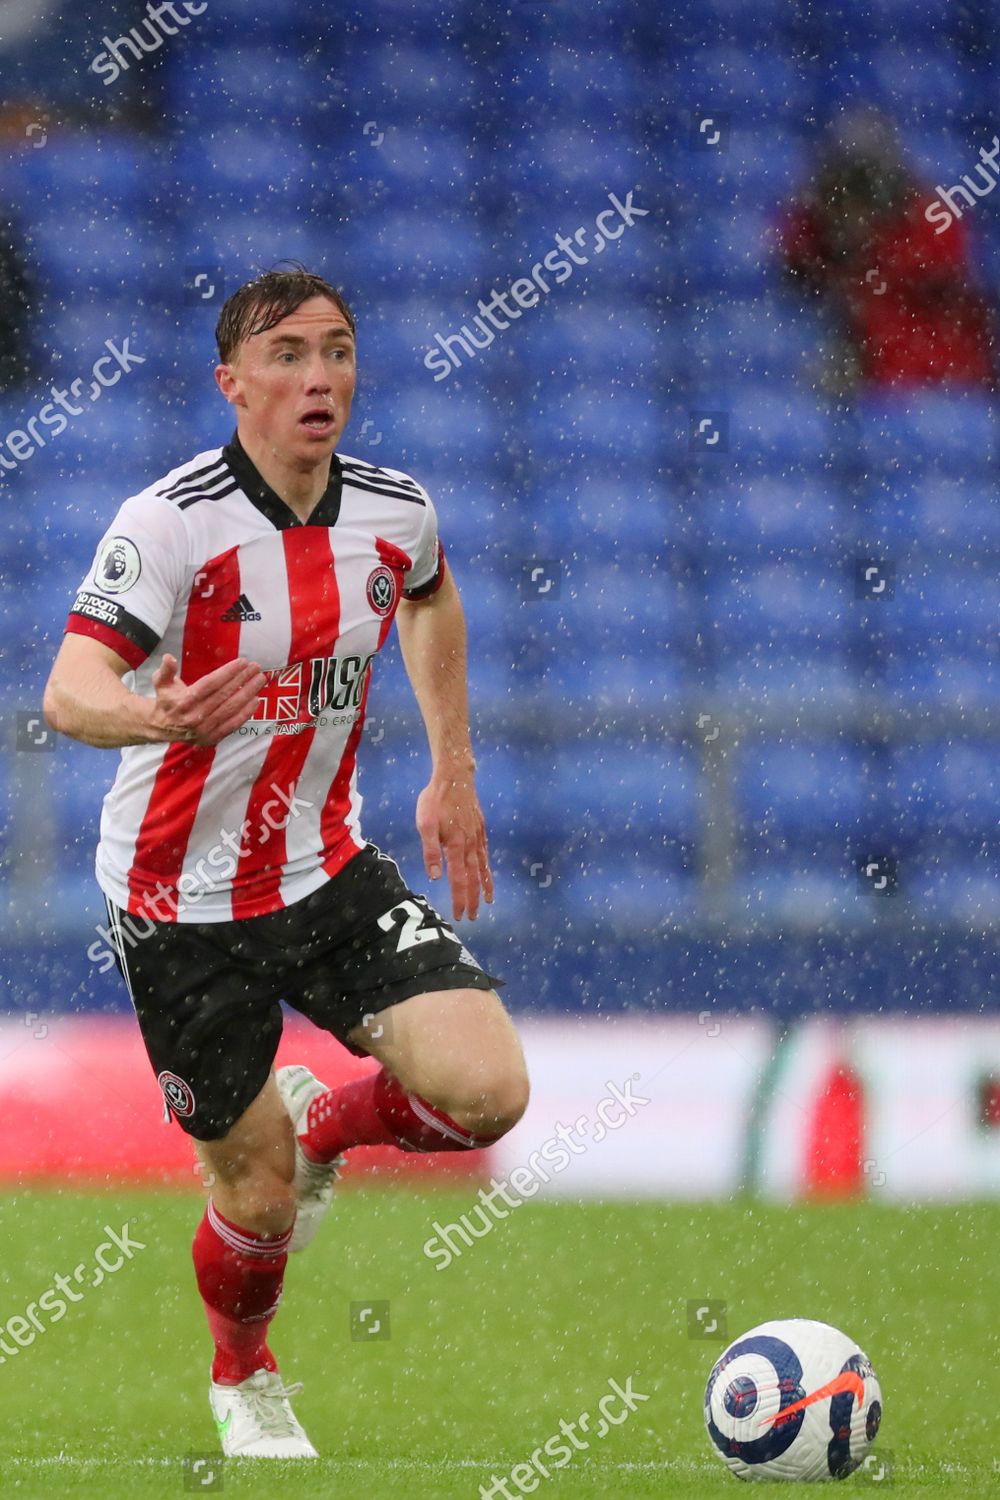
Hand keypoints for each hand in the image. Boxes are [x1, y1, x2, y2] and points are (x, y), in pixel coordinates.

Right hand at [150, 654, 265, 745]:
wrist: (162, 727)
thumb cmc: (166, 700)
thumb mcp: (161, 682)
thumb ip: (166, 670)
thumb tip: (168, 658)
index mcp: (183, 701)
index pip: (210, 684)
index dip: (228, 672)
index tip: (242, 662)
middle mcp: (195, 716)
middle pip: (223, 695)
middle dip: (242, 679)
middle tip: (256, 668)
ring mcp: (204, 728)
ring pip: (231, 709)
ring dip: (248, 693)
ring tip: (260, 680)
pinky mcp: (212, 737)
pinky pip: (232, 725)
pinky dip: (245, 713)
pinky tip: (256, 701)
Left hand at [415, 766, 493, 921]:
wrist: (455, 777)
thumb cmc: (436, 799)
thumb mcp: (425, 824)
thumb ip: (431, 851)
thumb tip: (436, 876)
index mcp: (456, 846)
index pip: (458, 879)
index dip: (459, 899)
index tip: (460, 914)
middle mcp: (470, 845)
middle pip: (473, 878)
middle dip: (473, 899)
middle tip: (474, 917)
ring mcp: (477, 837)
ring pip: (483, 867)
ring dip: (485, 886)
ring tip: (489, 902)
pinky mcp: (480, 828)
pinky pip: (485, 853)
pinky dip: (488, 867)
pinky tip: (487, 872)